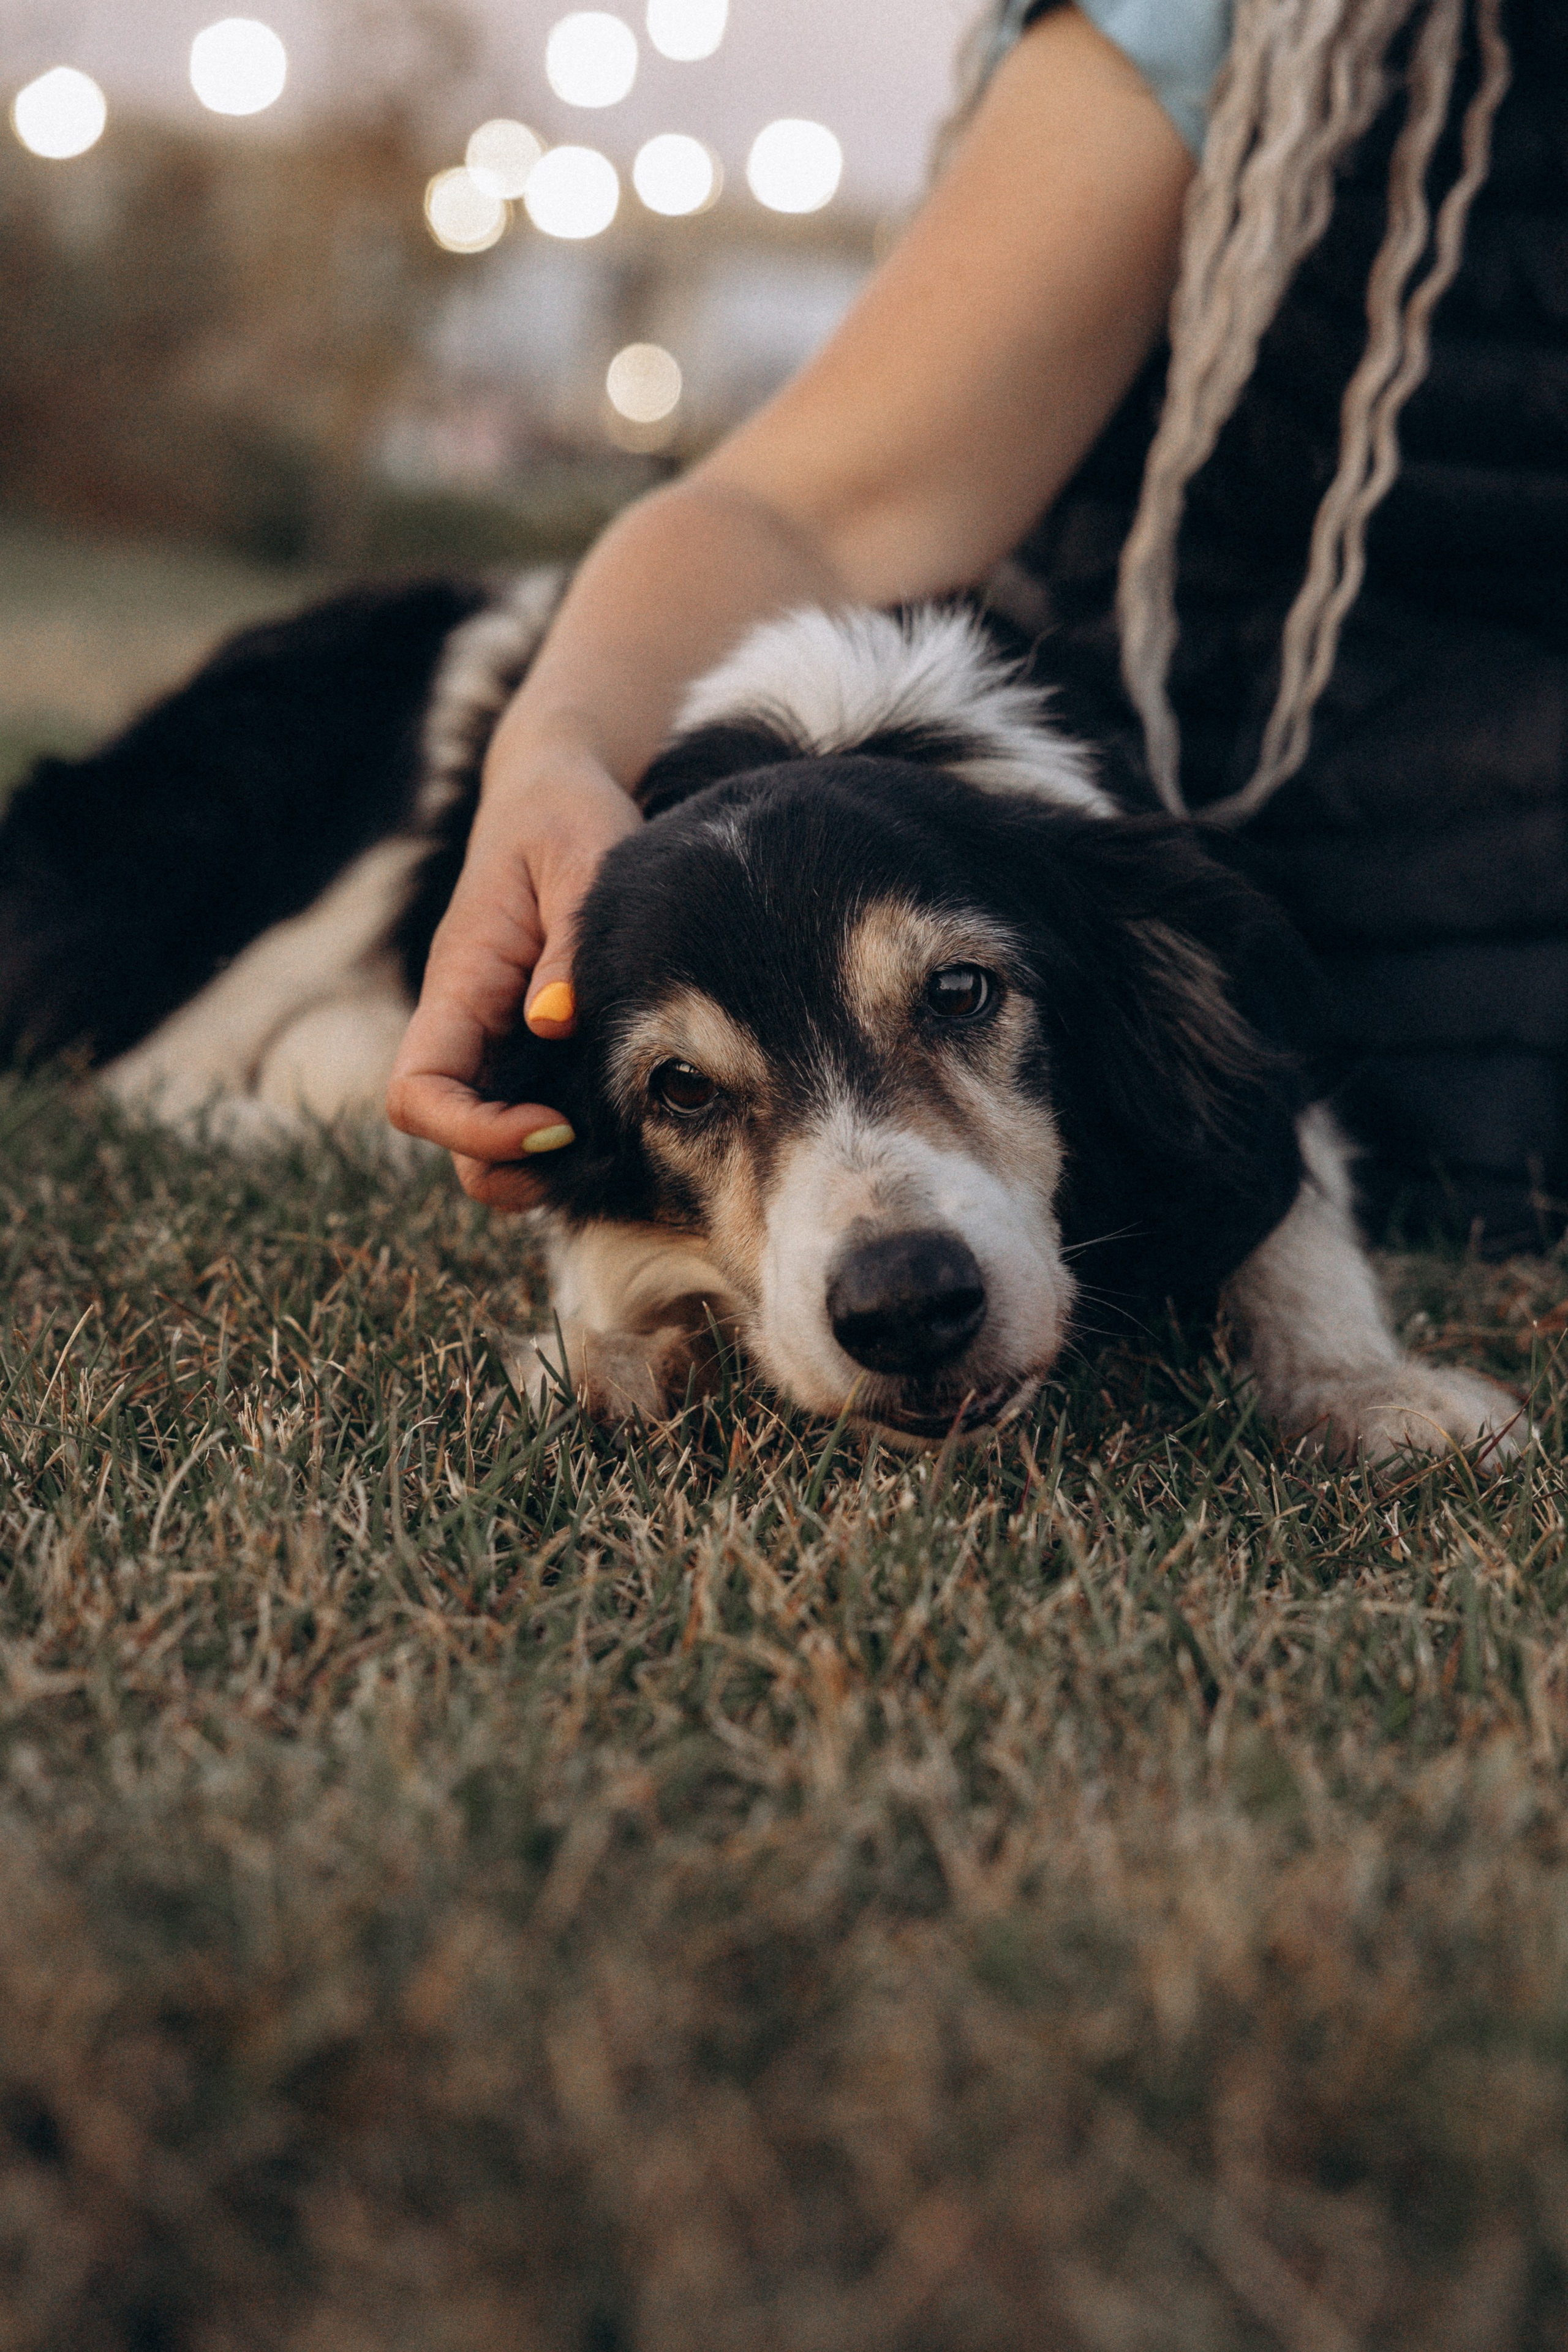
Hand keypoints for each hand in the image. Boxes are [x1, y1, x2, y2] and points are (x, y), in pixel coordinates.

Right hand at [387, 749, 641, 1208]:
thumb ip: (568, 941)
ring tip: (611, 1144)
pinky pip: (522, 1108)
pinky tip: (619, 1119)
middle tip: (590, 1149)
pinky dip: (559, 1135)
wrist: (558, 790)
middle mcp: (464, 1020)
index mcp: (459, 982)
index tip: (553, 1127)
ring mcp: (492, 1035)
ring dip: (533, 1161)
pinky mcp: (525, 1039)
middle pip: (444, 1133)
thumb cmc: (569, 814)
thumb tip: (552, 1023)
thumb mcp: (581, 857)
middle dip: (504, 1166)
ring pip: (482, 1135)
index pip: (417, 1092)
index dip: (473, 1132)